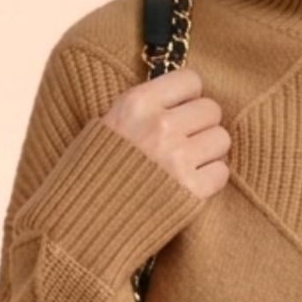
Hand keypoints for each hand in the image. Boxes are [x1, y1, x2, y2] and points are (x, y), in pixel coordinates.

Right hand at [100, 67, 230, 199]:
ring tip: (185, 164)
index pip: (191, 80)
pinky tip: (188, 184)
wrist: (80, 221)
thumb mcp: (106, 125)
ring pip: (221, 139)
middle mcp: (160, 126)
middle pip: (211, 109)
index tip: (179, 111)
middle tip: (183, 142)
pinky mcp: (190, 190)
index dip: (188, 97)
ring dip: (208, 152)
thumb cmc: (91, 173)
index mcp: (137, 103)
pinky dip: (209, 180)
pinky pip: (221, 172)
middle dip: (200, 125)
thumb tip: (180, 100)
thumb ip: (143, 109)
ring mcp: (177, 158)